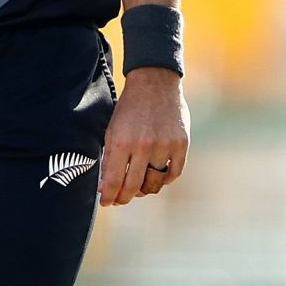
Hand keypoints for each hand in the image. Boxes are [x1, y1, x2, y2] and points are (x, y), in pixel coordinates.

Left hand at [98, 68, 189, 206]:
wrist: (155, 82)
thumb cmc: (129, 108)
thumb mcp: (112, 129)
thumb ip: (109, 158)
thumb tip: (104, 187)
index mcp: (121, 141)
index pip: (113, 180)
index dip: (108, 196)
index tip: (105, 203)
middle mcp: (143, 145)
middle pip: (133, 186)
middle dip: (124, 198)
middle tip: (120, 200)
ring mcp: (164, 145)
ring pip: (154, 184)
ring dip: (144, 190)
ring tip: (138, 188)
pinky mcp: (181, 144)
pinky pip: (173, 174)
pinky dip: (164, 179)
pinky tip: (156, 176)